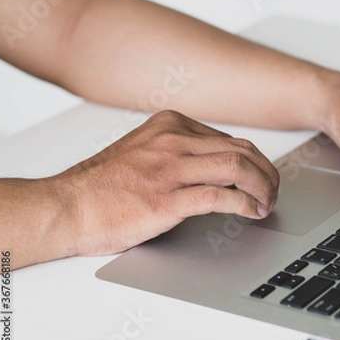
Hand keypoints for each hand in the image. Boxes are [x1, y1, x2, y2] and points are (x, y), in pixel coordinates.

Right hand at [52, 110, 278, 255]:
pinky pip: (221, 197)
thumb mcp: (145, 153)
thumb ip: (180, 153)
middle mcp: (173, 141)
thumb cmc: (103, 186)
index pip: (229, 139)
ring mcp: (170, 168)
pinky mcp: (166, 199)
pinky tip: (251, 212)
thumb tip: (218, 168)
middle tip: (273, 192)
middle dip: (267, 173)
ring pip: (238, 167)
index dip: (255, 161)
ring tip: (267, 204)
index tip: (262, 178)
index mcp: (169, 126)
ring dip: (263, 187)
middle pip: (241, 150)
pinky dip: (245, 204)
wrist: (67, 207)